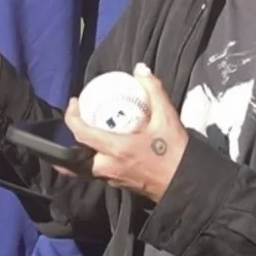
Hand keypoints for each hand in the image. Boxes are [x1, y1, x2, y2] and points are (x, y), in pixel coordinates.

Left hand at [63, 64, 187, 201]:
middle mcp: (109, 167)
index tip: (74, 103)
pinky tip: (102, 148)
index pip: (81, 133)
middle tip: (77, 122)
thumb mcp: (167, 118)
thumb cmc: (176, 154)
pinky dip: (91, 161)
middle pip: (74, 159)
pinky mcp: (119, 185)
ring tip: (85, 133)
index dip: (71, 116)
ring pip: (84, 169)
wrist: (188, 185)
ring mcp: (112, 179)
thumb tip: (140, 69)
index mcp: (116, 149)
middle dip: (67, 141)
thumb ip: (154, 90)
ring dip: (78, 153)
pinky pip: (96, 173)